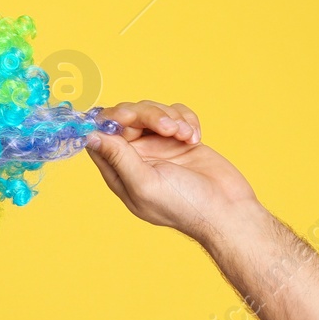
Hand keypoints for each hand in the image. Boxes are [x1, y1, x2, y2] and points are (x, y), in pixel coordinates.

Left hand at [84, 100, 258, 242]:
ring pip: (151, 111)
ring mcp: (159, 146)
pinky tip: (194, 138)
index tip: (127, 119)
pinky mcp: (181, 138)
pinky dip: (186, 119)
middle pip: (127, 117)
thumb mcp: (145, 184)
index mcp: (120, 171)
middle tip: (167, 128)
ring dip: (170, 118)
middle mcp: (136, 156)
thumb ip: (118, 158)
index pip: (100, 136)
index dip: (109, 121)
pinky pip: (175, 113)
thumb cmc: (185, 205)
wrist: (227, 208)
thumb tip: (91, 136)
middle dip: (147, 115)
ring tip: (185, 136)